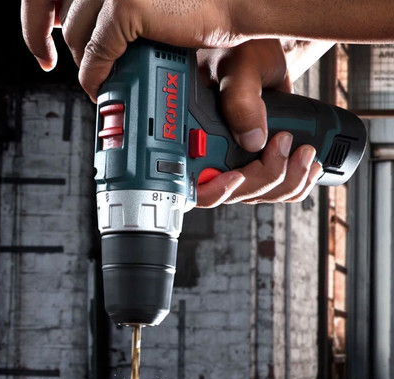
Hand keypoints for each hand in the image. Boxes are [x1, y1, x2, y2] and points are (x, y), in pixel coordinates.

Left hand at [21, 0, 250, 100]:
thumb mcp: (144, 0)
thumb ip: (113, 6)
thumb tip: (89, 26)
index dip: (38, 16)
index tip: (45, 35)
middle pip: (56, 11)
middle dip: (54, 42)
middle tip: (58, 63)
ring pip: (76, 37)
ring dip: (84, 65)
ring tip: (100, 78)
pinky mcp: (124, 4)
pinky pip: (96, 55)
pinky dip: (94, 77)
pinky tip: (102, 87)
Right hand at [195, 40, 321, 206]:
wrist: (261, 55)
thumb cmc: (241, 54)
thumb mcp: (240, 68)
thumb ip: (241, 100)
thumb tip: (252, 140)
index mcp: (198, 140)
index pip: (198, 186)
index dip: (216, 191)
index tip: (238, 176)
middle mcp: (216, 158)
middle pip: (238, 195)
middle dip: (269, 178)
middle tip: (286, 141)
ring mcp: (239, 165)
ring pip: (262, 195)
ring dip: (290, 181)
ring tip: (306, 151)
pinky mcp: (261, 165)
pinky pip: (278, 190)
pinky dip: (298, 183)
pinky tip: (309, 165)